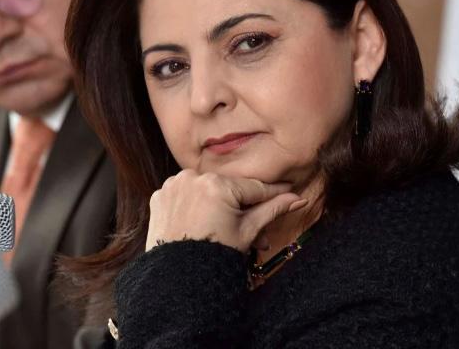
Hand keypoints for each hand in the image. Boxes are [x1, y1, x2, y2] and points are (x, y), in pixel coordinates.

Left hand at [145, 169, 306, 252]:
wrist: (176, 280)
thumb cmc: (213, 256)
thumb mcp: (247, 232)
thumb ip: (272, 210)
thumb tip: (299, 199)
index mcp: (217, 184)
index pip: (252, 187)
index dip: (272, 192)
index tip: (288, 190)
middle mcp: (192, 177)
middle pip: (228, 189)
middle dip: (244, 207)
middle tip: (259, 230)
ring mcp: (173, 185)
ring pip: (207, 189)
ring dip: (220, 204)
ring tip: (230, 229)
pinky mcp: (160, 195)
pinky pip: (185, 194)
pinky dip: (196, 204)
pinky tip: (204, 223)